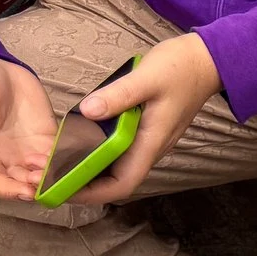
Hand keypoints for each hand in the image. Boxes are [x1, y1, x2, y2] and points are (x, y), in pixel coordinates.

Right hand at [0, 52, 57, 199]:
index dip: (7, 190)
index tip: (23, 191)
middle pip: (21, 181)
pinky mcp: (46, 136)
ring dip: (54, 175)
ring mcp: (26, 148)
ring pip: (43, 171)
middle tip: (49, 181)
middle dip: (35, 185)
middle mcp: (4, 156)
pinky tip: (77, 159)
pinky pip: (59, 152)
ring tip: (64, 171)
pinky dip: (68, 159)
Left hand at [67, 33, 222, 202]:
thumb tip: (87, 111)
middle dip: (83, 184)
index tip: (63, 190)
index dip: (93, 193)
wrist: (206, 62)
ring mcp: (148, 140)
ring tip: (57, 162)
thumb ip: (118, 96)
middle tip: (50, 176)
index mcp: (151, 142)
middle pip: (115, 180)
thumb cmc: (180, 69)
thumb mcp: (146, 78)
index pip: (123, 184)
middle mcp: (150, 148)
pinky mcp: (145, 131)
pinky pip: (118, 151)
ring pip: (116, 167)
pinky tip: (79, 141)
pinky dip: (97, 152)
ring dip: (89, 169)